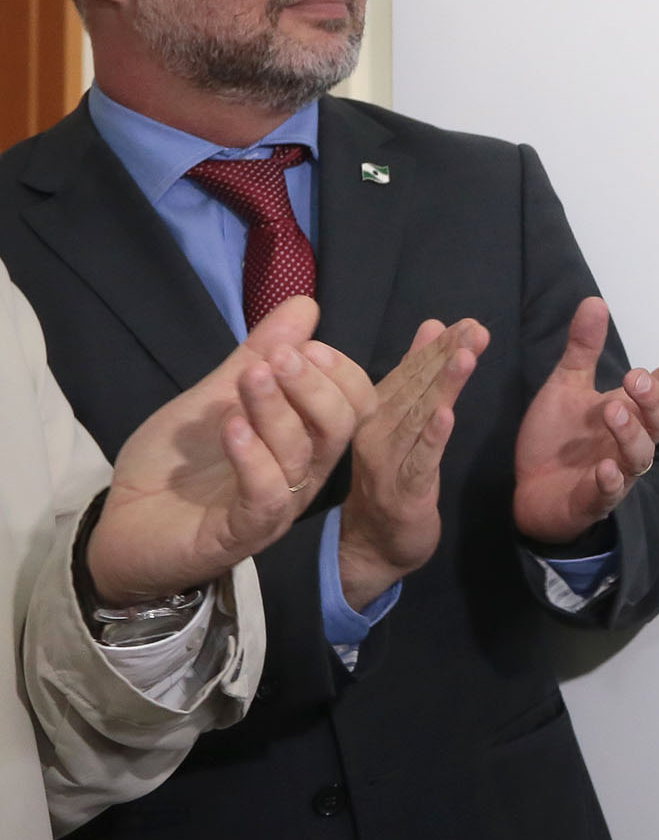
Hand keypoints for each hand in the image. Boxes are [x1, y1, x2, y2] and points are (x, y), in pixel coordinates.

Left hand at [89, 297, 367, 605]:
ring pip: (302, 455)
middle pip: (342, 426)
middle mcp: (302, 473)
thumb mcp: (214, 398)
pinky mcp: (242, 534)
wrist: (121, 527)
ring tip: (249, 377)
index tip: (304, 343)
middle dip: (315, 385)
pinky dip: (253, 457)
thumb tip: (305, 305)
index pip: (356, 404)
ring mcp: (276, 506)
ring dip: (277, 409)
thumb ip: (256, 356)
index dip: (340, 372)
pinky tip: (231, 427)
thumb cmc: (176, 467)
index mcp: (306, 441)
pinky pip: (266, 496)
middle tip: (278, 357)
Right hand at [337, 319, 488, 609]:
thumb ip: (417, 372)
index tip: (468, 322)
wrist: (372, 543)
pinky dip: (431, 437)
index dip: (439, 346)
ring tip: (465, 357)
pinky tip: (447, 416)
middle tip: (474, 329)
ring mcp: (386, 461)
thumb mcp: (403, 420)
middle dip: (445, 356)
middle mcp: (376, 431)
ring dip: (442, 387)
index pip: (411, 371)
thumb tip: (433, 324)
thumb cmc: (392, 476)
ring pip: (417, 418)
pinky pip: (418, 461)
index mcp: (377, 411)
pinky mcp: (401, 492)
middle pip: (415, 388)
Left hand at [513, 298, 658, 545]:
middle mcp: (631, 439)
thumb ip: (583, 349)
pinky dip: (611, 481)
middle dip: (653, 399)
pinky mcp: (594, 499)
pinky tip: (604, 468)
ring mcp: (617, 471)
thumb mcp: (565, 386)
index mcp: (629, 409)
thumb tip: (595, 301)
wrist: (528, 491)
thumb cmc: (557, 440)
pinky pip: (610, 493)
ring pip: (641, 455)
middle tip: (634, 380)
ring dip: (631, 434)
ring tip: (612, 413)